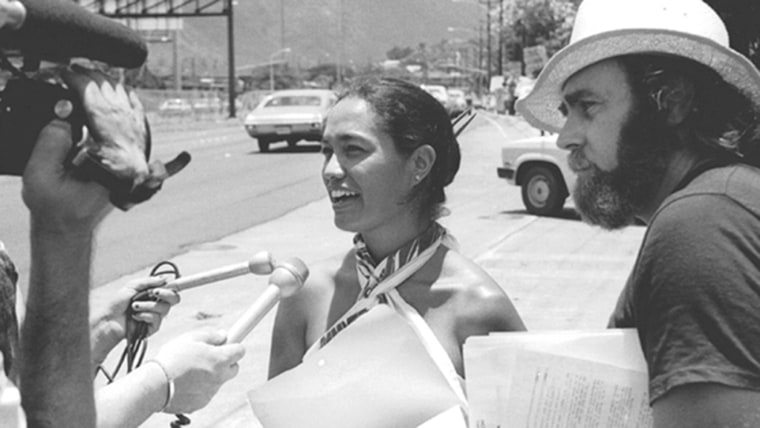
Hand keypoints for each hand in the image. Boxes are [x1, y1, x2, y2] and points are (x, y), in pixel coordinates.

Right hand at [22, 65, 147, 230]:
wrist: (68, 230)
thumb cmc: (54, 207)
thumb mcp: (39, 175)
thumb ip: (50, 143)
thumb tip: (64, 115)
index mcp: (111, 163)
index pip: (102, 113)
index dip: (83, 88)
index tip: (67, 74)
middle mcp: (129, 162)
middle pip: (121, 112)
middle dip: (99, 86)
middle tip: (77, 69)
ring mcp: (134, 164)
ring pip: (133, 122)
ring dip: (116, 97)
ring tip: (95, 77)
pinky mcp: (131, 166)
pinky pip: (147, 146)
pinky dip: (147, 129)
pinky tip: (175, 141)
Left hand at [91, 276, 179, 365]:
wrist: (108, 320)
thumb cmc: (117, 303)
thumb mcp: (132, 286)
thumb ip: (149, 281)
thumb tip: (165, 278)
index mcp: (153, 293)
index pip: (170, 289)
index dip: (176, 285)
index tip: (174, 283)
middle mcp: (156, 304)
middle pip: (174, 298)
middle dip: (166, 294)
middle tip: (154, 293)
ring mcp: (155, 316)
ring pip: (164, 308)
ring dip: (148, 305)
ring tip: (135, 306)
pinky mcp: (152, 328)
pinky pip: (157, 319)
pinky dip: (145, 315)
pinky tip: (135, 316)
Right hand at [153, 329, 244, 413]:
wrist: (155, 385)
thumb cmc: (172, 359)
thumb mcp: (191, 338)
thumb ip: (211, 335)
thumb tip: (223, 335)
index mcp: (220, 359)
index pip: (240, 351)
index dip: (233, 346)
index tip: (228, 344)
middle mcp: (220, 376)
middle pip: (234, 368)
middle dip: (225, 362)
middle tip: (210, 358)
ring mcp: (211, 391)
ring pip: (218, 381)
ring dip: (211, 375)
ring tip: (189, 370)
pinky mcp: (202, 402)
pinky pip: (206, 392)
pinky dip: (200, 388)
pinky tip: (185, 383)